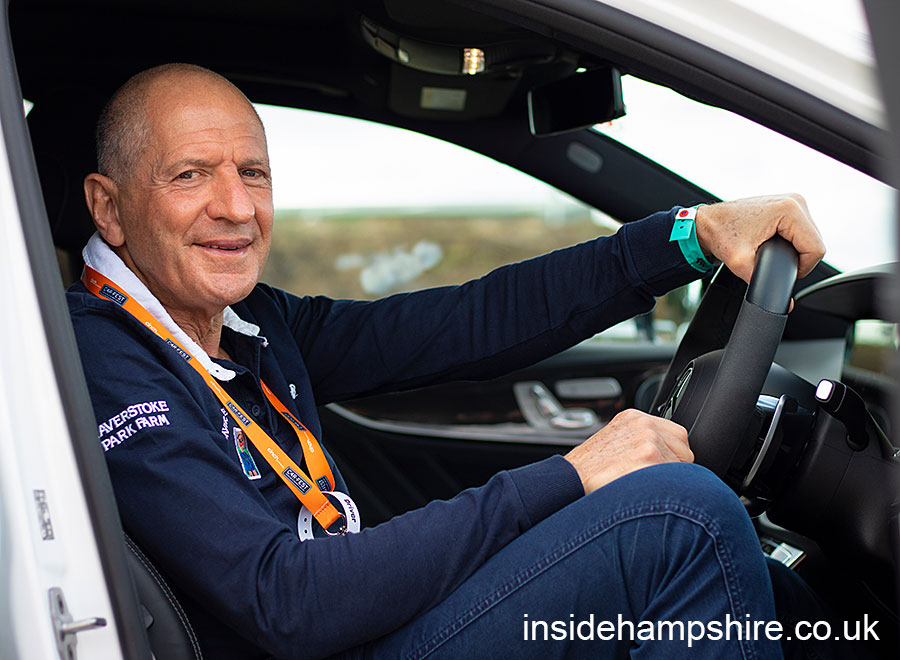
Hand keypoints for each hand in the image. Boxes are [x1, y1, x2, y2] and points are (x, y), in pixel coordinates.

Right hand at [564, 409, 692, 494]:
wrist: (569, 478)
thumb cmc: (589, 466)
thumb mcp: (614, 439)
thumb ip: (639, 439)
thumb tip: (662, 454)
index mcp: (636, 418)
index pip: (678, 436)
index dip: (673, 456)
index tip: (663, 468)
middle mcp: (644, 424)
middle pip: (684, 451)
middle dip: (675, 469)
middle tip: (653, 480)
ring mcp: (647, 440)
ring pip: (681, 468)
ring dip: (669, 482)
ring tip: (644, 487)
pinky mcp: (648, 458)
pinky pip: (674, 479)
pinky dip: (664, 491)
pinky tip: (644, 492)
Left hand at [694, 193, 825, 282]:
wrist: (707, 222)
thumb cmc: (720, 234)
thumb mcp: (739, 262)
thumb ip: (762, 283)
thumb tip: (785, 304)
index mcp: (789, 210)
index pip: (816, 249)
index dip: (803, 268)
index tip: (784, 273)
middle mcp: (794, 201)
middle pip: (815, 242)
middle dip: (799, 259)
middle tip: (773, 264)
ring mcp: (792, 201)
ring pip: (810, 237)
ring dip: (796, 251)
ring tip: (771, 254)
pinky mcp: (787, 205)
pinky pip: (802, 231)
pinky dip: (793, 243)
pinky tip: (775, 246)